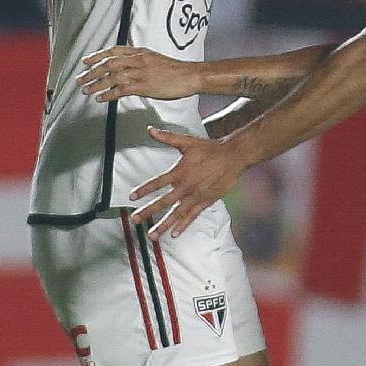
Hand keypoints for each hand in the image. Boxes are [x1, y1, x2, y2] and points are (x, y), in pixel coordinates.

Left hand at [78, 46, 201, 101]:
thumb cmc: (175, 70)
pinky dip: (108, 94)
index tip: (86, 61)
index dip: (97, 56)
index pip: (113, 51)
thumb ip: (140, 60)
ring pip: (112, 76)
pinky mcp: (144, 86)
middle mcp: (137, 60)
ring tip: (86, 90)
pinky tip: (101, 98)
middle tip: (81, 79)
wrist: (190, 75)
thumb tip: (128, 65)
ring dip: (96, 84)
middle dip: (92, 72)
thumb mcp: (155, 59)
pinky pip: (121, 89)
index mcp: (140, 52)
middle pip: (108, 63)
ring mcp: (140, 72)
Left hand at [132, 127, 248, 237]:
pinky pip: (192, 216)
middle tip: (135, 219)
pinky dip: (183, 225)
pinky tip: (175, 234)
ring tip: (152, 235)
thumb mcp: (187, 141)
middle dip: (148, 212)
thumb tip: (150, 130)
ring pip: (176, 213)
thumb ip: (167, 137)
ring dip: (163, 225)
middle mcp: (186, 186)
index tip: (132, 197)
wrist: (233, 156)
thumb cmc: (211, 148)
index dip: (143, 190)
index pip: (157, 183)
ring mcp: (196, 196)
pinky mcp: (206, 201)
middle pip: (163, 202)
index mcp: (179, 172)